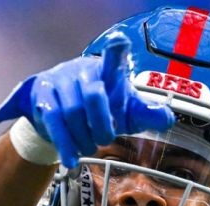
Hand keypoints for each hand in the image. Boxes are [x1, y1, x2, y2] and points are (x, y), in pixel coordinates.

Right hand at [0, 33, 173, 167]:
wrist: (62, 115)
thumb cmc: (104, 110)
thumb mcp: (129, 113)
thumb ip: (148, 115)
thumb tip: (168, 118)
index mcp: (109, 71)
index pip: (115, 56)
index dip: (117, 50)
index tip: (120, 42)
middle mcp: (83, 69)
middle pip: (94, 95)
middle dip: (102, 125)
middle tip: (105, 139)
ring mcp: (60, 79)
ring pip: (72, 111)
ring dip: (83, 138)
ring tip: (89, 148)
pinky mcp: (41, 94)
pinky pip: (53, 121)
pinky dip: (64, 144)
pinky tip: (71, 160)